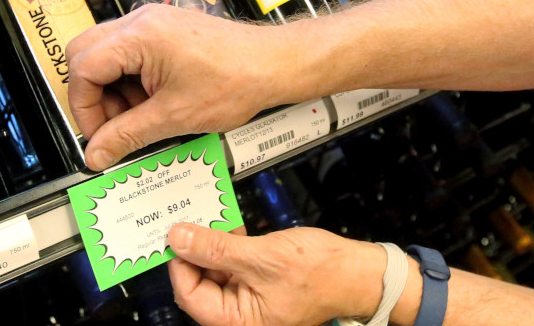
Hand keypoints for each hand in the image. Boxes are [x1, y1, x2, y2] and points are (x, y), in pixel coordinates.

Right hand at [66, 4, 306, 170]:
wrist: (273, 65)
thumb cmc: (235, 82)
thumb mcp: (173, 117)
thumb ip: (127, 135)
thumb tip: (96, 154)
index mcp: (139, 37)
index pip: (83, 68)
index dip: (83, 107)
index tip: (97, 135)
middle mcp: (141, 21)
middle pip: (85, 54)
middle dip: (92, 96)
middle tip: (111, 126)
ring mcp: (152, 23)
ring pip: (105, 55)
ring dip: (113, 90)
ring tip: (141, 117)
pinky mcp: (164, 31)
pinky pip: (129, 53)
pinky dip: (131, 81)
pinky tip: (153, 103)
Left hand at [166, 223, 386, 325]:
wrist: (358, 272)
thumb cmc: (321, 273)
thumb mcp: (261, 256)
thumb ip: (216, 248)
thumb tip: (178, 238)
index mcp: (237, 323)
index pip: (189, 294)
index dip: (178, 262)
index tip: (175, 233)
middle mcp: (240, 318)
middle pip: (198, 284)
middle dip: (194, 252)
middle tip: (189, 220)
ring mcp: (248, 303)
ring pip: (213, 272)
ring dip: (211, 246)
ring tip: (211, 219)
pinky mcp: (256, 286)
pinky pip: (232, 267)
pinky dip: (228, 247)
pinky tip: (231, 228)